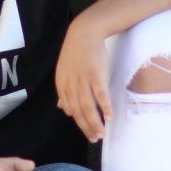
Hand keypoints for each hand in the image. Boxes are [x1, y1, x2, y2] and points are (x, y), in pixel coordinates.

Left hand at [56, 22, 112, 141]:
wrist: (84, 32)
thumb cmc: (76, 52)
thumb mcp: (64, 72)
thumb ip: (65, 91)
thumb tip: (63, 108)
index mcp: (62, 85)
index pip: (70, 109)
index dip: (79, 123)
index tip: (88, 132)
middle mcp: (70, 84)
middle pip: (78, 111)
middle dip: (87, 127)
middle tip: (95, 139)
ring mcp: (83, 79)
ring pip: (88, 106)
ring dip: (95, 122)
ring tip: (102, 133)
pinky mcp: (95, 73)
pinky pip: (100, 93)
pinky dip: (104, 106)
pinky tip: (109, 116)